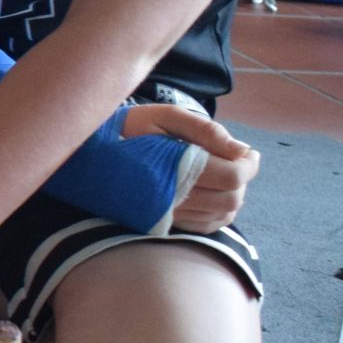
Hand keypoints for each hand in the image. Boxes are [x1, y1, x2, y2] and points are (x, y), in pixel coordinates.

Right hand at [121, 102, 259, 231]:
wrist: (91, 157)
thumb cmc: (131, 129)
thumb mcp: (165, 116)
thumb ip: (204, 130)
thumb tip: (240, 149)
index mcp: (177, 168)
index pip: (232, 176)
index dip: (249, 165)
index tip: (250, 152)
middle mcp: (175, 198)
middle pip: (231, 199)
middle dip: (243, 179)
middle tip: (240, 160)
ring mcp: (170, 214)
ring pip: (222, 215)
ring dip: (233, 196)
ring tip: (225, 174)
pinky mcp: (165, 223)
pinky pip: (205, 226)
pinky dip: (219, 212)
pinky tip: (212, 193)